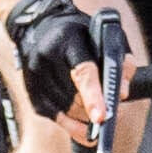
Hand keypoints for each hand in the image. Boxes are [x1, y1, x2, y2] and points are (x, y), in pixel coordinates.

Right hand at [5, 0, 113, 140]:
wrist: (43, 26)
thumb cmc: (82, 33)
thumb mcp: (105, 35)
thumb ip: (120, 60)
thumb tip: (121, 93)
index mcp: (68, 39)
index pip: (82, 71)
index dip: (93, 96)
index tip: (101, 117)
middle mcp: (46, 56)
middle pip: (74, 96)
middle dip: (95, 108)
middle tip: (113, 112)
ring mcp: (34, 74)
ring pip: (65, 109)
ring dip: (85, 117)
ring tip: (100, 113)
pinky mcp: (30, 89)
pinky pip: (54, 116)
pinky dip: (72, 124)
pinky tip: (84, 127)